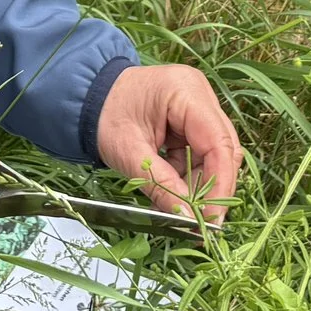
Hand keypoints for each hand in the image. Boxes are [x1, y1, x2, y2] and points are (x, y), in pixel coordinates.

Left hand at [96, 64, 243, 224]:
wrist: (87, 99)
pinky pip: (203, 151)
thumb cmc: (103, 117)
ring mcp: (199, 104)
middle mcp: (200, 93)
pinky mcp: (193, 118)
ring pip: (216, 153)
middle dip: (212, 186)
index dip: (220, 183)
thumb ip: (162, 185)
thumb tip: (188, 218)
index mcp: (185, 91)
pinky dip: (191, 175)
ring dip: (201, 183)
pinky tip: (175, 193)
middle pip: (224, 147)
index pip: (219, 142)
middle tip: (199, 219)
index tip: (211, 217)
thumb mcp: (129, 154)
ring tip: (181, 208)